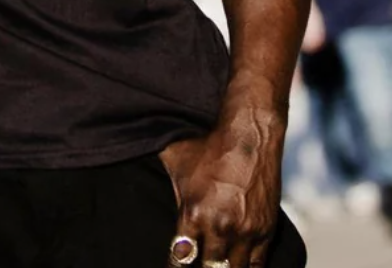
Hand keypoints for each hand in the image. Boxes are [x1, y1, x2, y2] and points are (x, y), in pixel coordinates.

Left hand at [160, 113, 284, 267]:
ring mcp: (245, 232)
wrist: (249, 135)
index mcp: (193, 213)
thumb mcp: (175, 160)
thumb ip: (160, 181)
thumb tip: (126, 163)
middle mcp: (220, 227)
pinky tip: (234, 267)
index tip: (176, 267)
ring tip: (213, 266)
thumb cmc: (206, 145)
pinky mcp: (265, 231)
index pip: (181, 259)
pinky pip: (257, 266)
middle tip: (195, 265)